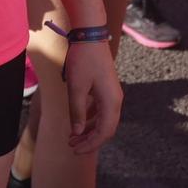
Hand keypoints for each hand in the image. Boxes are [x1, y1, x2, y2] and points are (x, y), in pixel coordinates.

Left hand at [63, 39, 122, 153]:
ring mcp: (111, 94)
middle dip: (90, 140)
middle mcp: (115, 100)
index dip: (90, 144)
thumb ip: (77, 112)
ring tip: (72, 136)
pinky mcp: (106, 88)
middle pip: (106, 128)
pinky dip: (90, 118)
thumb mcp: (76, 88)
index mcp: (111, 102)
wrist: (90, 36)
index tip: (75, 150)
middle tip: (72, 146)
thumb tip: (77, 132)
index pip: (104, 132)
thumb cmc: (83, 61)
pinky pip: (100, 110)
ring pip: (103, 120)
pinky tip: (78, 121)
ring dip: (89, 130)